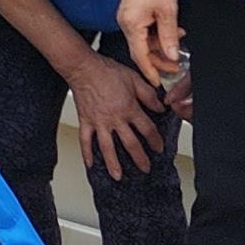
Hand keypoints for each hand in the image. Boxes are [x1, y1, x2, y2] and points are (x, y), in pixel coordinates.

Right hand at [67, 45, 167, 176]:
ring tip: (118, 176)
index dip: (155, 140)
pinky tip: (90, 164)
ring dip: (113, 163)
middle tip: (145, 168)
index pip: (147, 129)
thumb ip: (148, 95)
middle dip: (140, 158)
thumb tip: (160, 107)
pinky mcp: (85, 121)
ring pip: (107, 147)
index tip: (159, 148)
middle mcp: (115, 119)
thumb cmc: (107, 71)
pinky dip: (86, 153)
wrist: (83, 68)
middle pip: (130, 143)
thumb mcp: (134, 79)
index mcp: (129, 108)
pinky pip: (85, 140)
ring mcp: (99, 122)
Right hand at [117, 0, 183, 88]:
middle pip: (142, 51)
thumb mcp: (168, 12)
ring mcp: (128, 18)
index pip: (140, 56)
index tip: (159, 83)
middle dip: (160, 59)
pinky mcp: (132, 13)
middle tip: (177, 66)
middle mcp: (126, 24)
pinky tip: (171, 32)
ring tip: (179, 44)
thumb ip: (169, 37)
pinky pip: (145, 31)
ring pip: (145, 41)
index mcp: (131, 26)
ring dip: (162, 45)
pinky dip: (158, 35)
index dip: (151, 71)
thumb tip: (172, 56)